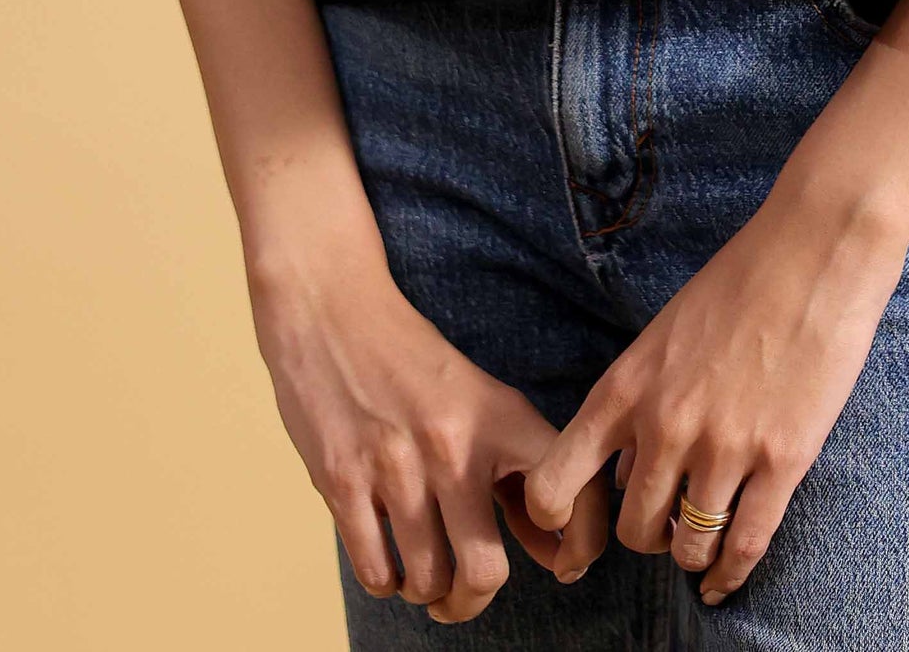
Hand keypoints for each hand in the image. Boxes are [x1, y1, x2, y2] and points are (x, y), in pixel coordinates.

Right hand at [250, 238, 608, 622]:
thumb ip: (517, 474)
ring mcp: (394, 465)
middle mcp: (451, 444)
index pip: (564, 494)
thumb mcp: (481, 402)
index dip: (578, 544)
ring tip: (422, 576)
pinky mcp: (341, 480)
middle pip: (484, 571)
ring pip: (426, 581)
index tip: (566, 564)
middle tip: (463, 596)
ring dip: (426, 593)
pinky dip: (386, 581)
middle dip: (474, 600)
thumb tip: (558, 553)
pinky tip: (388, 559)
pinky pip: (376, 572)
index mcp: (498, 417)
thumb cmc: (412, 362)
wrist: (331, 308)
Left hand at [524, 189, 907, 608]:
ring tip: (699, 543)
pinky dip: (730, 575)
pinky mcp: (781, 460)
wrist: (813, 250)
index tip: (575, 528)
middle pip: (632, 530)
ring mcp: (723, 447)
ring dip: (690, 554)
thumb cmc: (737, 282)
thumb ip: (637, 402)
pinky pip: (744, 545)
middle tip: (665, 525)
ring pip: (688, 546)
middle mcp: (665, 425)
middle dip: (647, 537)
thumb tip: (622, 470)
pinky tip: (725, 580)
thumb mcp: (662, 336)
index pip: (555, 482)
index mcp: (624, 387)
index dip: (556, 520)